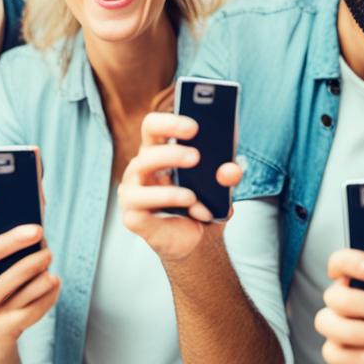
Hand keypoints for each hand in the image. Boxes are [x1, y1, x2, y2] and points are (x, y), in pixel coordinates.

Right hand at [119, 112, 242, 263]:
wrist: (198, 241)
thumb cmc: (203, 203)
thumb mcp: (221, 187)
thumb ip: (227, 175)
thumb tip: (231, 170)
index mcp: (158, 152)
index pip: (153, 127)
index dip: (170, 122)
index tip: (194, 127)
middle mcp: (141, 169)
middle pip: (147, 151)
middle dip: (172, 152)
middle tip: (196, 157)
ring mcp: (133, 192)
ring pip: (141, 174)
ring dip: (168, 184)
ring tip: (193, 193)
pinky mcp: (132, 216)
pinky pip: (142, 205)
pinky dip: (169, 203)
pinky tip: (190, 205)